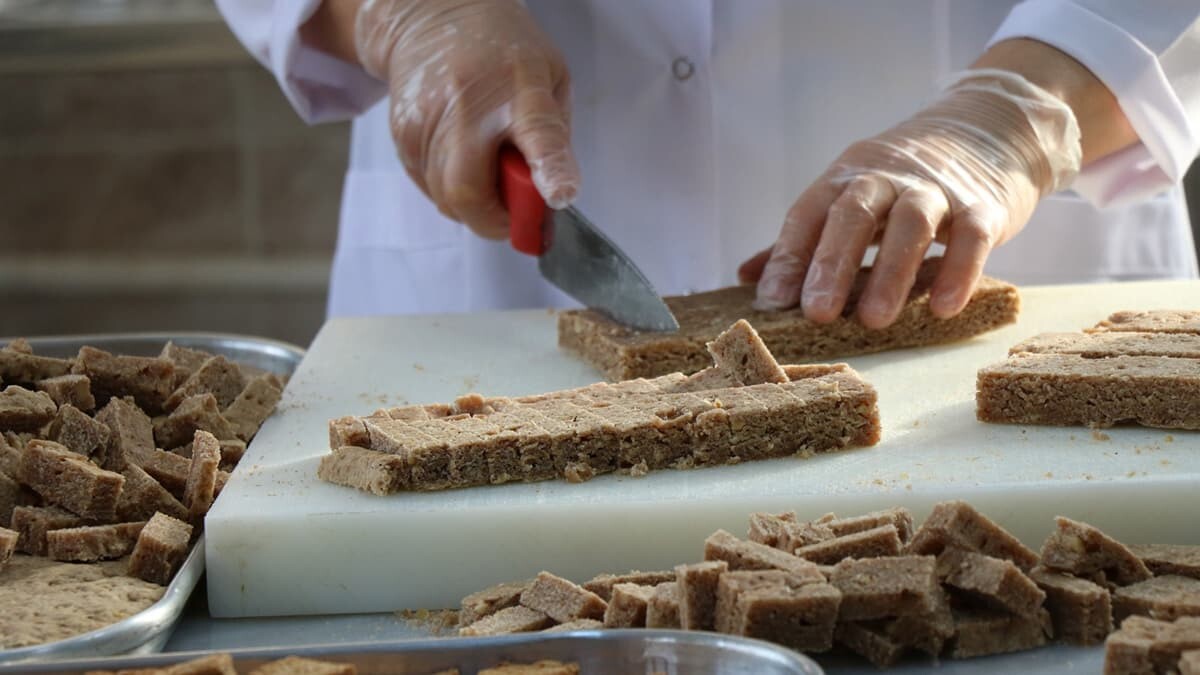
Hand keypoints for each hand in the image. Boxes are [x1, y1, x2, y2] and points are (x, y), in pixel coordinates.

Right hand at [355, 0, 578, 238]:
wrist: (432, 16)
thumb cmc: (503, 51)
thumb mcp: (550, 78)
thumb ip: (554, 140)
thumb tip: (551, 198)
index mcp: (520, 88)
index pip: (537, 134)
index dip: (549, 171)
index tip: (559, 196)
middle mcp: (468, 105)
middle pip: (469, 190)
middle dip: (494, 219)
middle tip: (513, 210)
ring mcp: (427, 121)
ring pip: (446, 199)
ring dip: (474, 202)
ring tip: (487, 165)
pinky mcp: (401, 134)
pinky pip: (429, 189)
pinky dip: (450, 189)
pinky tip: (462, 155)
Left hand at [744, 69, 1080, 327]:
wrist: (988, 126)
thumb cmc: (903, 179)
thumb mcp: (851, 196)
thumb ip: (804, 238)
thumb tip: (747, 277)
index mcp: (846, 177)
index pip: (808, 213)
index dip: (788, 257)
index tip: (771, 302)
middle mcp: (887, 177)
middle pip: (854, 213)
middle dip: (833, 264)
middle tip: (817, 314)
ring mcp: (936, 189)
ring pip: (911, 223)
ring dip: (891, 272)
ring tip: (874, 320)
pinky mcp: (984, 204)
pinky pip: (971, 235)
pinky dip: (960, 271)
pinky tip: (944, 308)